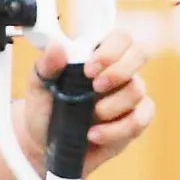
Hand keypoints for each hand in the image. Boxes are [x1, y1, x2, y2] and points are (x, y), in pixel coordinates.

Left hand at [24, 31, 153, 177]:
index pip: (120, 37)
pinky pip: (141, 119)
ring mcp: (129, 95)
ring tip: (90, 117)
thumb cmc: (46, 107)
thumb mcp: (39, 86)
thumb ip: (47, 65)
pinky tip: (95, 135)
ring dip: (112, 106)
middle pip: (140, 53)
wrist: (47, 142)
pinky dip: (118, 130)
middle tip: (95, 88)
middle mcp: (119, 70)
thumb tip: (57, 47)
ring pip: (138, 90)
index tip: (89, 70)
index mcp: (97, 54)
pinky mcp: (134, 120)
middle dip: (119, 71)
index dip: (111, 50)